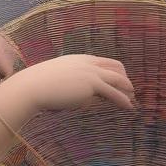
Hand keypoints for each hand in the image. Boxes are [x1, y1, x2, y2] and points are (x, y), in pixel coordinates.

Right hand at [20, 54, 135, 111]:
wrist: (33, 86)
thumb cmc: (40, 85)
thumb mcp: (59, 80)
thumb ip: (71, 83)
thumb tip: (76, 95)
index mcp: (81, 59)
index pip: (105, 62)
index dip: (115, 72)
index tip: (119, 82)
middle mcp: (89, 63)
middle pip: (116, 68)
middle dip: (124, 79)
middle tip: (129, 91)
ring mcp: (91, 72)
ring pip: (117, 79)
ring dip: (127, 90)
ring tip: (132, 99)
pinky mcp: (91, 85)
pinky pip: (113, 92)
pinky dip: (122, 99)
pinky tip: (128, 106)